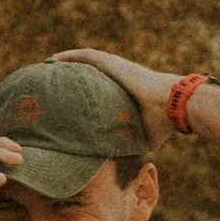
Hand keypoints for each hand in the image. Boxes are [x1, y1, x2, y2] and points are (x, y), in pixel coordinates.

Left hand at [53, 47, 180, 142]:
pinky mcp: (112, 63)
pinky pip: (85, 56)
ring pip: (85, 61)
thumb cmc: (161, 123)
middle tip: (53, 82)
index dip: (85, 91)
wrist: (172, 105)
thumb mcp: (142, 137)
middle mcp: (119, 77)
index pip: (100, 88)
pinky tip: (52, 60)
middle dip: (72, 74)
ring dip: (66, 62)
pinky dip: (69, 57)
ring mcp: (115, 68)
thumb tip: (123, 163)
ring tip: (47, 66)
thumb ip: (131, 143)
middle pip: (89, 72)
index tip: (70, 97)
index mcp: (125, 91)